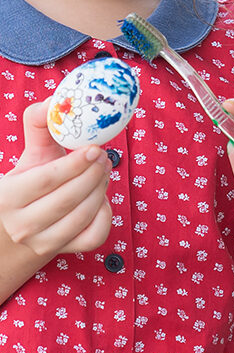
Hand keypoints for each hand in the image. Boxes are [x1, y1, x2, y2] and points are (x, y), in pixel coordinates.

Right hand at [0, 99, 112, 256]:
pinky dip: (104, 215)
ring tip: (103, 169)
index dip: (75, 163)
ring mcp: (43, 243)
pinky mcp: (63, 252)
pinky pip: (93, 236)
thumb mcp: (28, 155)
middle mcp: (23, 225)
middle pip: (68, 199)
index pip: (46, 180)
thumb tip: (56, 100)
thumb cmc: (26, 184)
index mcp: (8, 197)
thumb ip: (39, 125)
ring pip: (82, 218)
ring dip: (101, 190)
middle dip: (93, 174)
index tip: (94, 147)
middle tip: (104, 156)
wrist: (15, 228)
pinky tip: (100, 198)